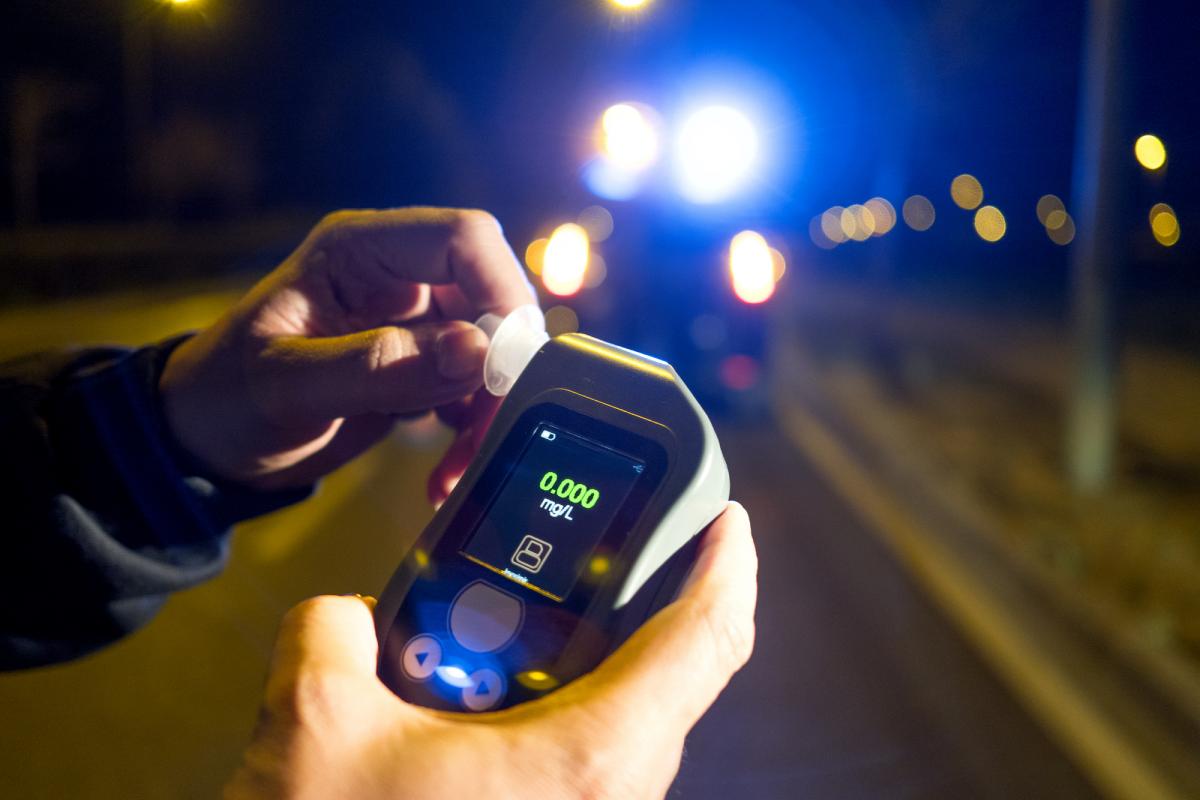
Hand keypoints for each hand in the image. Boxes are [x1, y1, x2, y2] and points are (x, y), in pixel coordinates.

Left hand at [159, 208, 534, 492]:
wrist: (209, 443)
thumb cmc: (224, 397)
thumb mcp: (287, 385)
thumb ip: (377, 366)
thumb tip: (478, 351)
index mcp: (361, 250)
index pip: (465, 238)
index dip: (501, 290)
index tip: (507, 364)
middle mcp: (398, 277)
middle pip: (493, 298)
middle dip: (501, 369)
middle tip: (487, 431)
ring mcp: (415, 324)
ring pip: (494, 352)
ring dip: (490, 412)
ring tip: (457, 467)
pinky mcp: (423, 368)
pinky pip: (476, 392)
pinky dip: (474, 434)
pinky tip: (445, 473)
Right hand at [225, 502, 756, 799]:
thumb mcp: (312, 725)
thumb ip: (333, 633)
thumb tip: (346, 620)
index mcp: (591, 756)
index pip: (706, 641)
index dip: (731, 567)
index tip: (729, 521)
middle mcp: (617, 795)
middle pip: (671, 672)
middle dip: (639, 601)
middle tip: (597, 553)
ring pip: (625, 716)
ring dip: (582, 658)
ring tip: (509, 622)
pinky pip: (587, 754)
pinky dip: (553, 707)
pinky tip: (480, 697)